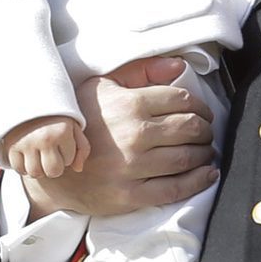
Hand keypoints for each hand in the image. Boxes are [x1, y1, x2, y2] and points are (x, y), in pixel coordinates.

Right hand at [1, 115, 88, 178]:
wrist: (25, 98)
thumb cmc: (54, 116)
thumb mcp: (72, 125)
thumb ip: (82, 147)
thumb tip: (78, 169)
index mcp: (63, 132)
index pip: (68, 161)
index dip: (66, 154)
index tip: (60, 141)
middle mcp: (45, 138)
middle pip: (53, 172)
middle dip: (53, 165)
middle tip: (49, 153)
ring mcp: (26, 143)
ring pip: (35, 173)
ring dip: (38, 167)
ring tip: (38, 154)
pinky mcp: (11, 146)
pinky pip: (19, 169)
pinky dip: (22, 166)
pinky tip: (26, 155)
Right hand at [21, 56, 216, 218]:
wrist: (53, 167)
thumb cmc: (81, 122)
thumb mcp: (102, 86)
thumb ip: (140, 71)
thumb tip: (179, 66)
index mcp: (129, 104)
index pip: (181, 99)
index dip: (200, 105)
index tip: (203, 112)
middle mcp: (133, 134)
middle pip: (190, 128)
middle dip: (205, 129)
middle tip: (206, 131)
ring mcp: (132, 167)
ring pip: (187, 158)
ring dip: (204, 153)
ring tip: (205, 150)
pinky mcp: (130, 195)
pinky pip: (175, 189)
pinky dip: (197, 182)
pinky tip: (207, 175)